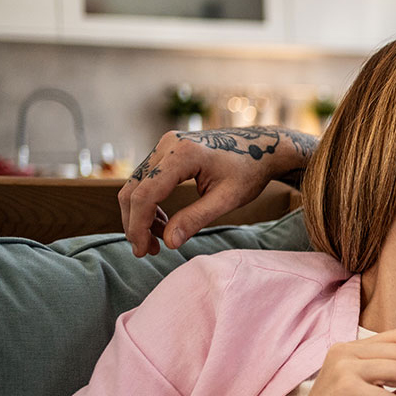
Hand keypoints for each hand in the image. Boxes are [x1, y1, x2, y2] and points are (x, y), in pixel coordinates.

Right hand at [118, 127, 316, 256]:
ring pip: (136, 185)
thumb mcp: (227, 199)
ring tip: (158, 240)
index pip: (146, 194)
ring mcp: (165, 145)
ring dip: (141, 215)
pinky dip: (149, 202)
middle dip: (135, 223)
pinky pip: (146, 179)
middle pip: (134, 189)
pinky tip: (163, 222)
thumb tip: (168, 242)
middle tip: (148, 251)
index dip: (139, 226)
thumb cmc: (249, 172)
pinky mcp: (166, 150)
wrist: (261, 147)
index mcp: (183, 154)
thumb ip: (196, 219)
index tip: (143, 251)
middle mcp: (168, 144)